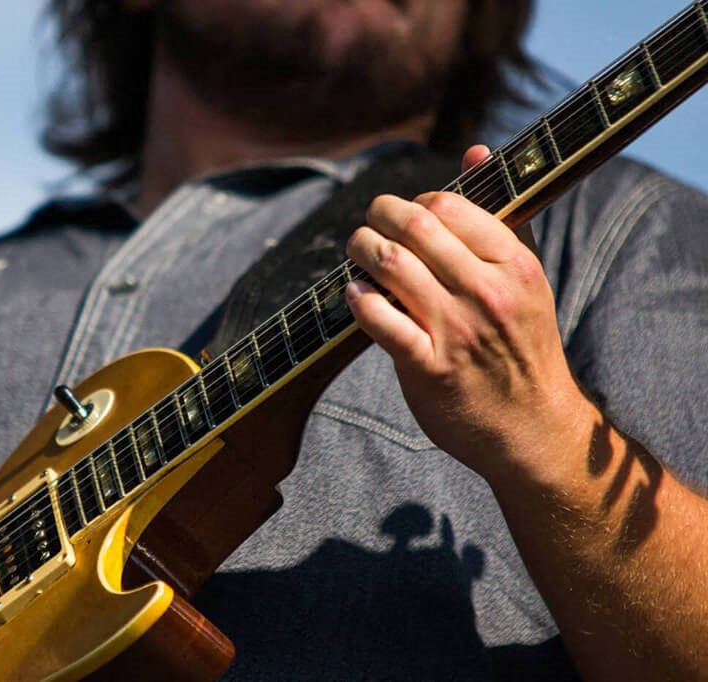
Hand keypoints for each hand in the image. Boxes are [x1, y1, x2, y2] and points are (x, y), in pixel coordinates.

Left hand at [344, 145, 591, 483]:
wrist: (533, 428)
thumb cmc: (521, 346)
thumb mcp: (525, 278)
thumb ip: (498, 216)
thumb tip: (475, 150)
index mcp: (514, 264)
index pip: (449, 205)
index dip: (413, 203)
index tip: (402, 216)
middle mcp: (487, 293)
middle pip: (414, 227)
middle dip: (377, 216)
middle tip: (367, 225)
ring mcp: (457, 331)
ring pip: (390, 265)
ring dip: (360, 251)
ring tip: (356, 253)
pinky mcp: (428, 368)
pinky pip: (379, 319)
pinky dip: (358, 299)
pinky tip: (354, 294)